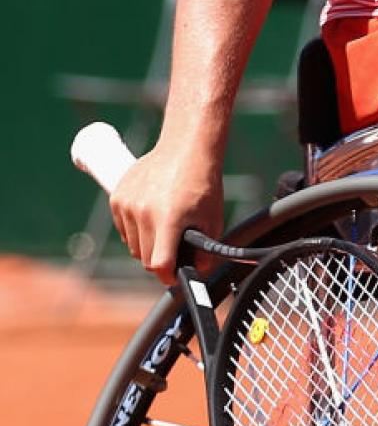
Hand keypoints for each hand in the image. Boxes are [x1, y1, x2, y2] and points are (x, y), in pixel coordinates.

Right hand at [109, 140, 224, 284]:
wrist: (185, 149)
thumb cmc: (202, 184)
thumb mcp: (212, 219)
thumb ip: (205, 250)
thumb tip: (197, 272)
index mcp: (168, 219)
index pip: (159, 264)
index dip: (168, 276)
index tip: (175, 277)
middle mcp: (143, 213)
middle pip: (144, 258)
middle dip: (160, 260)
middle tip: (174, 251)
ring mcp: (126, 204)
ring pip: (132, 245)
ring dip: (146, 245)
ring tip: (165, 228)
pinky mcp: (117, 197)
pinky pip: (123, 228)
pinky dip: (135, 230)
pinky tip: (151, 216)